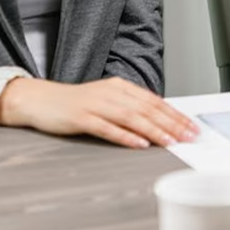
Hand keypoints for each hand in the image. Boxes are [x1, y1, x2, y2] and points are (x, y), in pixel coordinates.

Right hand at [0, 76, 198, 148]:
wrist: (39, 99)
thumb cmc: (74, 102)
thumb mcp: (106, 99)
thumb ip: (129, 107)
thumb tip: (157, 121)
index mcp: (120, 87)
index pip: (154, 101)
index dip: (175, 114)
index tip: (191, 126)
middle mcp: (111, 93)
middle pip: (147, 108)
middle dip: (171, 123)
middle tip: (189, 135)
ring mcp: (96, 104)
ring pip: (131, 117)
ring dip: (154, 130)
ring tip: (170, 141)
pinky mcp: (81, 117)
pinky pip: (107, 127)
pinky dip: (124, 136)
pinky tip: (138, 143)